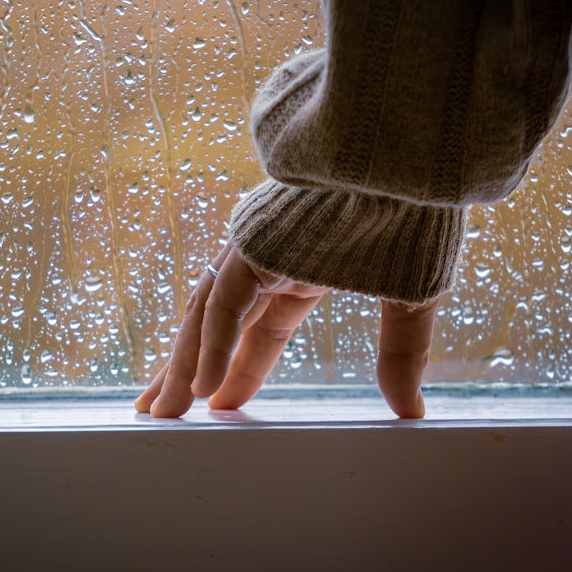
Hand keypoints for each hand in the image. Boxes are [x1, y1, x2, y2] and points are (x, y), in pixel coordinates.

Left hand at [135, 241, 438, 418]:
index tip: (220, 404)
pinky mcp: (254, 244)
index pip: (256, 331)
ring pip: (206, 316)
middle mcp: (266, 262)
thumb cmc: (413, 212)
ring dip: (183, 366)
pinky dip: (213, 345)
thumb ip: (402, 352)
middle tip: (163, 413)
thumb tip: (410, 409)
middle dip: (187, 371)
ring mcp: (254, 250)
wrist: (409, 157)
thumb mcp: (409, 297)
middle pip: (215, 326)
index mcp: (298, 271)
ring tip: (159, 413)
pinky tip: (202, 389)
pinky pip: (225, 303)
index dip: (238, 369)